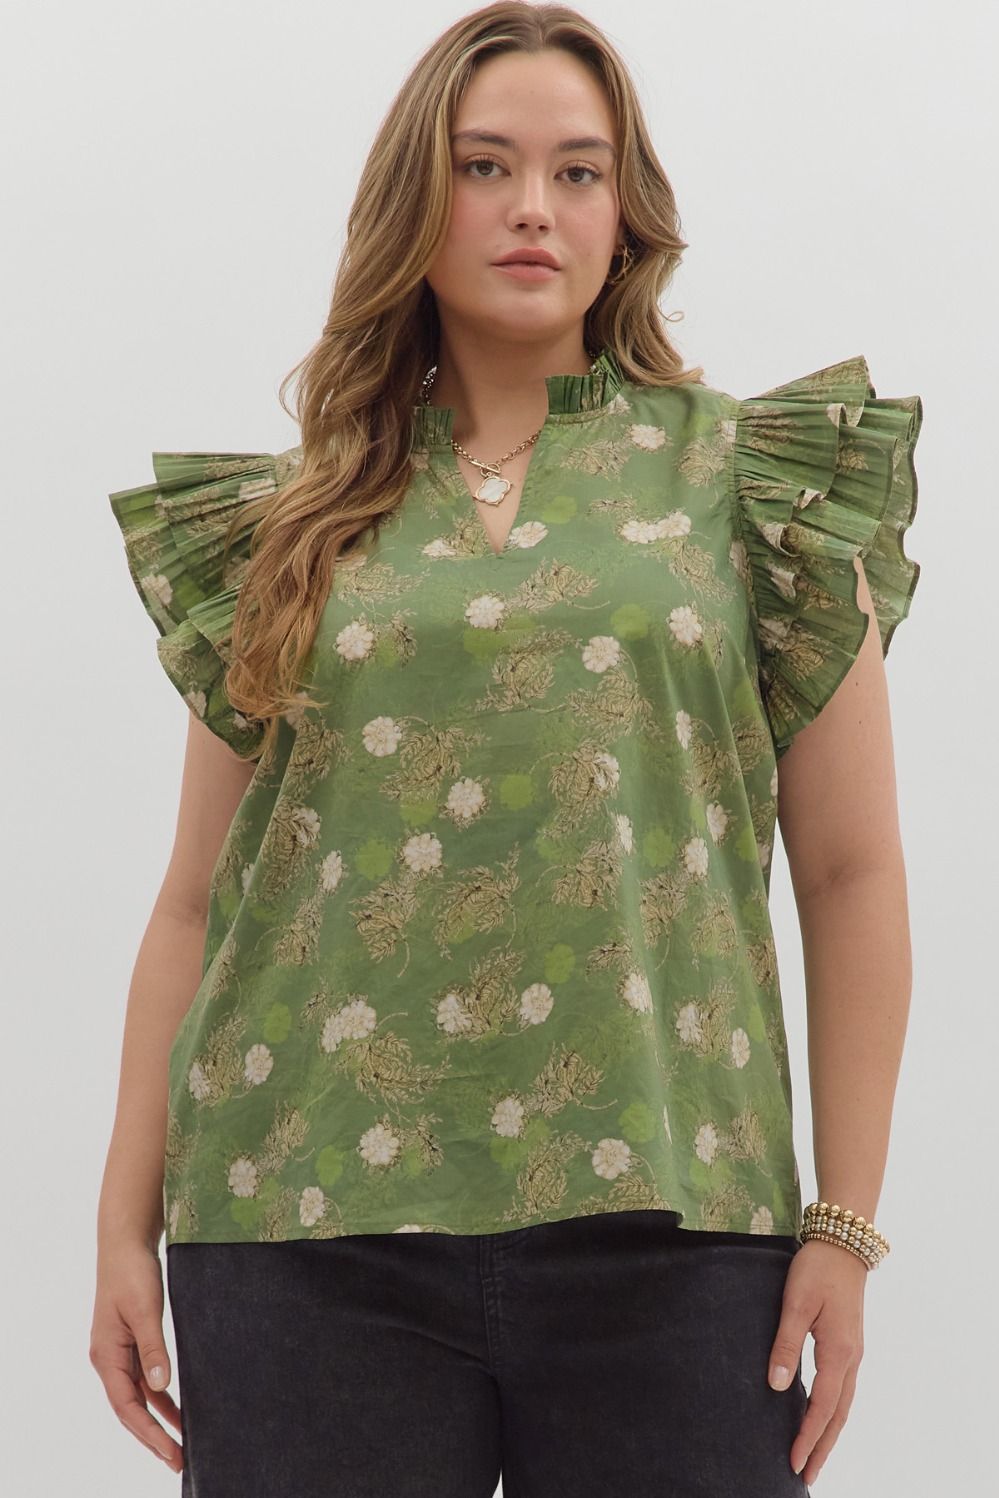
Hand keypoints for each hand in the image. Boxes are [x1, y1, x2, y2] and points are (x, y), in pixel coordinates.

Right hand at [89, 1238, 183, 1473]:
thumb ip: (152, 1348)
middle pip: (131, 1409)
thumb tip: (161, 1387)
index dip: (149, 1433)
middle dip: (153, 1437)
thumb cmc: (132, 1272)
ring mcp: (120, 1353)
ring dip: (159, 1420)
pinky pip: (145, 1380)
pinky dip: (160, 1397)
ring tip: (182, 1443)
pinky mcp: (132, 1343)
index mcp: (106, 1356)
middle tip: (179, 1461)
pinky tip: (177, 1409)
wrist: (126, 1243)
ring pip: (139, 1397)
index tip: (171, 1452)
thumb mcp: (144, 1309)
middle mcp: (109, 1360)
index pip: (127, 1407)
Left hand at [768, 1238, 866, 1484]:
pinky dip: (832, 1411)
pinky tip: (819, 1416)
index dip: (808, 1436)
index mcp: (839, 1352)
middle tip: (806, 1476)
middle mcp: (851, 1358)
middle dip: (822, 1447)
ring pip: (843, 1404)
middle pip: (838, 1415)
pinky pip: (842, 1389)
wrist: (844, 1242)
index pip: (823, 1407)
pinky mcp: (848, 1344)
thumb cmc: (817, 1268)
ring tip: (813, 1457)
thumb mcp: (796, 1302)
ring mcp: (853, 1352)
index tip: (794, 1462)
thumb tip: (777, 1384)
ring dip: (828, 1432)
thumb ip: (787, 1343)